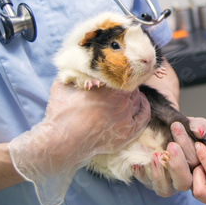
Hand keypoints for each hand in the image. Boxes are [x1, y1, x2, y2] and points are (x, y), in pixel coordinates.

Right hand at [8, 80, 150, 204]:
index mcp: (108, 87)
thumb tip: (79, 62)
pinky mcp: (128, 132)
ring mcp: (126, 117)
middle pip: (131, 86)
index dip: (119, 71)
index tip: (115, 71)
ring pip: (138, 99)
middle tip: (120, 82)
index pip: (122, 74)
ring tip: (129, 91)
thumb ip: (74, 71)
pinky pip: (144, 116)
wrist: (62, 142)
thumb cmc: (61, 114)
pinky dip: (145, 107)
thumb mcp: (63, 84)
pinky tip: (141, 102)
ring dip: (134, 94)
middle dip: (125, 83)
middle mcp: (121, 101)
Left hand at [132, 117, 205, 196]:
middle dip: (178, 165)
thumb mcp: (189, 124)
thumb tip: (199, 132)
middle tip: (171, 145)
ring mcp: (165, 183)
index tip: (176, 126)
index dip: (187, 145)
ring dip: (160, 174)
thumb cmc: (176, 129)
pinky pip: (145, 184)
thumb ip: (200, 125)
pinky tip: (137, 162)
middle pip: (184, 182)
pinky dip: (141, 174)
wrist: (156, 129)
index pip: (196, 162)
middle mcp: (182, 178)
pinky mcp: (149, 182)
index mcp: (196, 165)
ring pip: (165, 190)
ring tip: (155, 154)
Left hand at [192, 142, 205, 204]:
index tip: (199, 146)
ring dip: (196, 178)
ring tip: (204, 166)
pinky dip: (200, 182)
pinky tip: (205, 172)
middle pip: (199, 191)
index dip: (204, 157)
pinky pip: (202, 194)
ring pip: (198, 194)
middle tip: (201, 161)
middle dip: (196, 173)